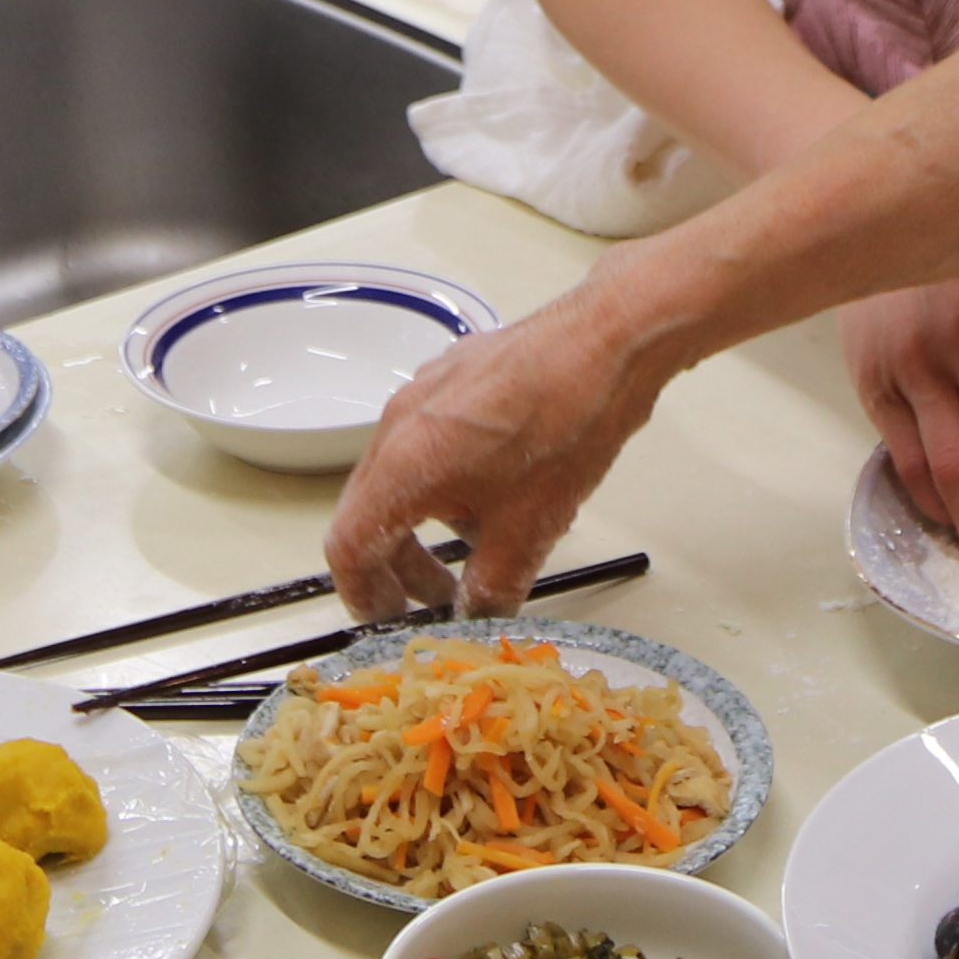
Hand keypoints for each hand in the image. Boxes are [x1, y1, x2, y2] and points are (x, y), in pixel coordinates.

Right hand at [327, 296, 667, 618]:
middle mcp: (399, 423)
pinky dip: (446, 480)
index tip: (387, 618)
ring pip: (402, 474)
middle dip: (400, 563)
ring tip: (480, 547)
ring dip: (427, 522)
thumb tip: (478, 614)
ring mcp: (424, 392)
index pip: (349, 545)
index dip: (364, 593)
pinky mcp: (453, 375)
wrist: (609, 340)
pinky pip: (430, 440)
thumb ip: (492, 585)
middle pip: (370, 509)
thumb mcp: (530, 527)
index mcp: (403, 465)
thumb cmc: (568, 420)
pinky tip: (500, 492)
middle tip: (437, 598)